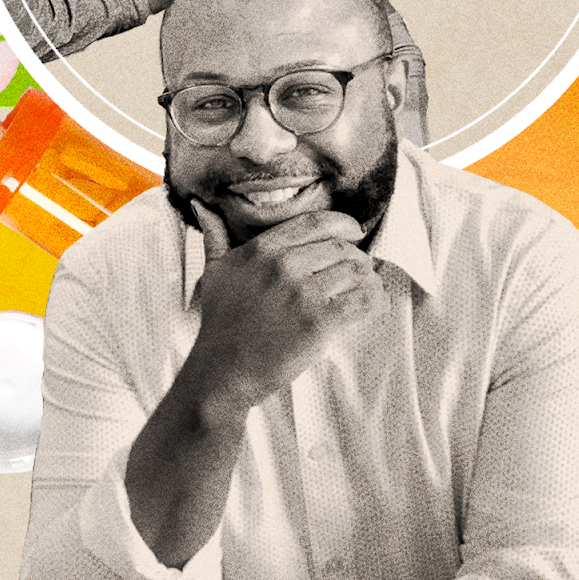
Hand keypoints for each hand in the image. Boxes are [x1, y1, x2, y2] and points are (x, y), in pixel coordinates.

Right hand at [189, 201, 385, 405]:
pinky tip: (374, 302)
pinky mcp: (318, 322)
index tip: (355, 230)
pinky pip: (360, 301)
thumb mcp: (214, 273)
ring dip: (368, 278)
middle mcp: (282, 266)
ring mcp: (301, 294)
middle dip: (357, 256)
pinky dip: (374, 300)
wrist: (223, 371)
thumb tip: (204, 208)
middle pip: (339, 247)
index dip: (342, 223)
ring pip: (354, 271)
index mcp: (261, 250)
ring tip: (369, 286)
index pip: (313, 223)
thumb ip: (215, 238)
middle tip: (361, 268)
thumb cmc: (220, 324)